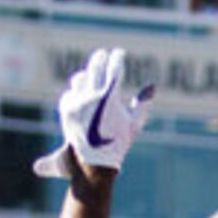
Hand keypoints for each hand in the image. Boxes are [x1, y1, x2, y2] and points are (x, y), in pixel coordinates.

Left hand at [32, 47, 154, 180]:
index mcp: (110, 98)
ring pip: (80, 78)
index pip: (114, 68)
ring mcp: (77, 103)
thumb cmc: (117, 145)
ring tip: (92, 76)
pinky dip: (76, 93)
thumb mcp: (134, 125)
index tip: (119, 54)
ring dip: (87, 75)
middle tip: (104, 55)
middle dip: (101, 58)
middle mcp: (91, 97)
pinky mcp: (66, 110)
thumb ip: (143, 105)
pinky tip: (81, 94)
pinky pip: (70, 94)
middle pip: (95, 66)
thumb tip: (152, 86)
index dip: (117, 58)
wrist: (93, 164)